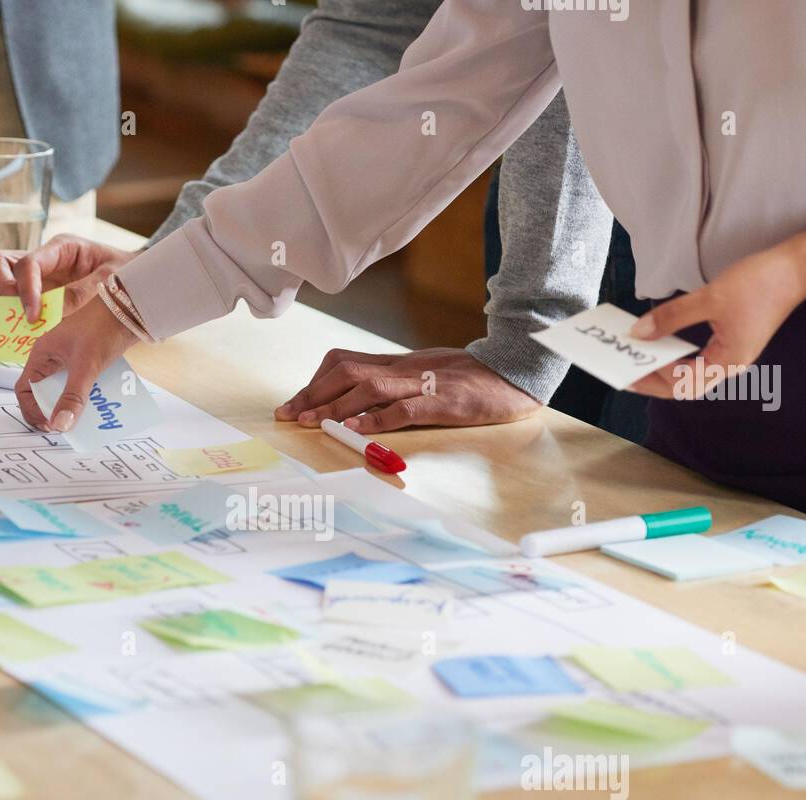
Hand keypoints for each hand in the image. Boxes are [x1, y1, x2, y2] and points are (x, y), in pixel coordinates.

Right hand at [0, 234, 136, 320]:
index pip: (29, 264)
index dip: (26, 290)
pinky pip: (14, 304)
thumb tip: (54, 312)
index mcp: (61, 248)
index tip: (35, 316)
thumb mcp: (110, 279)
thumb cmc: (127, 273)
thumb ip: (83, 293)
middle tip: (18, 313)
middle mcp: (44, 261)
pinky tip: (25, 334)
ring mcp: (39, 279)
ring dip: (2, 303)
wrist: (140, 282)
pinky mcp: (40, 298)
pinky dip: (13, 317)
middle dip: (1, 288)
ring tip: (19, 325)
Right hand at [15, 298, 138, 430]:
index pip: (25, 390)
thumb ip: (73, 396)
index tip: (50, 425)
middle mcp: (51, 359)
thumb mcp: (86, 365)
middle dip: (51, 412)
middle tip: (66, 428)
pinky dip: (86, 398)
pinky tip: (97, 407)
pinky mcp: (86, 363)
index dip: (32, 410)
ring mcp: (69, 361)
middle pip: (42, 393)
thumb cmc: (102, 327)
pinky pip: (80, 386)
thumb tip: (60, 425)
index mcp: (41, 356)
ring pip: (62, 391)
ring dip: (70, 407)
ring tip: (82, 421)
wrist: (130, 308)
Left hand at [274, 347, 540, 433]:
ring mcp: (424, 384)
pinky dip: (379, 419)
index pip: (344, 362)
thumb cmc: (470, 380)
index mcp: (398, 363)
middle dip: (313, 394)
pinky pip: (407, 408)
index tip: (291, 404)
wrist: (517, 371)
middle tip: (288, 415)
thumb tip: (356, 408)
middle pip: (347, 371)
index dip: (314, 383)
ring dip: (336, 406)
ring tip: (312, 423)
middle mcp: (405, 369)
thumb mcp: (426, 375)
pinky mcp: (445, 402)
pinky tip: (358, 430)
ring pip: (370, 387)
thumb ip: (395, 386)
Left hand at [627, 244, 805, 397]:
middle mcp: (729, 365)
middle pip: (682, 385)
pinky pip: (695, 357)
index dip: (650, 381)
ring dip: (661, 366)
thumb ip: (672, 317)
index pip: (680, 385)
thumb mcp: (710, 298)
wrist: (798, 266)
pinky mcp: (730, 341)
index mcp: (728, 363)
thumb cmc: (761, 282)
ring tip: (635, 356)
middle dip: (652, 378)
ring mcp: (730, 355)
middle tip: (623, 369)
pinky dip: (674, 352)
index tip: (624, 372)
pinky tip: (658, 341)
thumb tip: (639, 332)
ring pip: (688, 372)